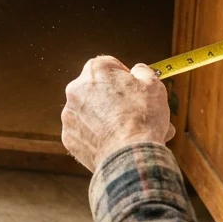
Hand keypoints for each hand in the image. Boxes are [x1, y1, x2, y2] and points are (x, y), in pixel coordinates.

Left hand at [62, 56, 174, 170]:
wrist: (130, 155)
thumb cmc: (143, 117)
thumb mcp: (153, 85)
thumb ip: (143, 72)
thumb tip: (138, 70)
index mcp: (95, 70)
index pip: (110, 66)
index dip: (125, 77)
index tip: (134, 89)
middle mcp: (76, 89)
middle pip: (98, 90)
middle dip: (115, 99)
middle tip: (134, 112)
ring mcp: (70, 114)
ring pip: (91, 113)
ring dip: (106, 118)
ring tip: (129, 132)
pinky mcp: (69, 137)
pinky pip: (85, 133)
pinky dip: (97, 137)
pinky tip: (116, 143)